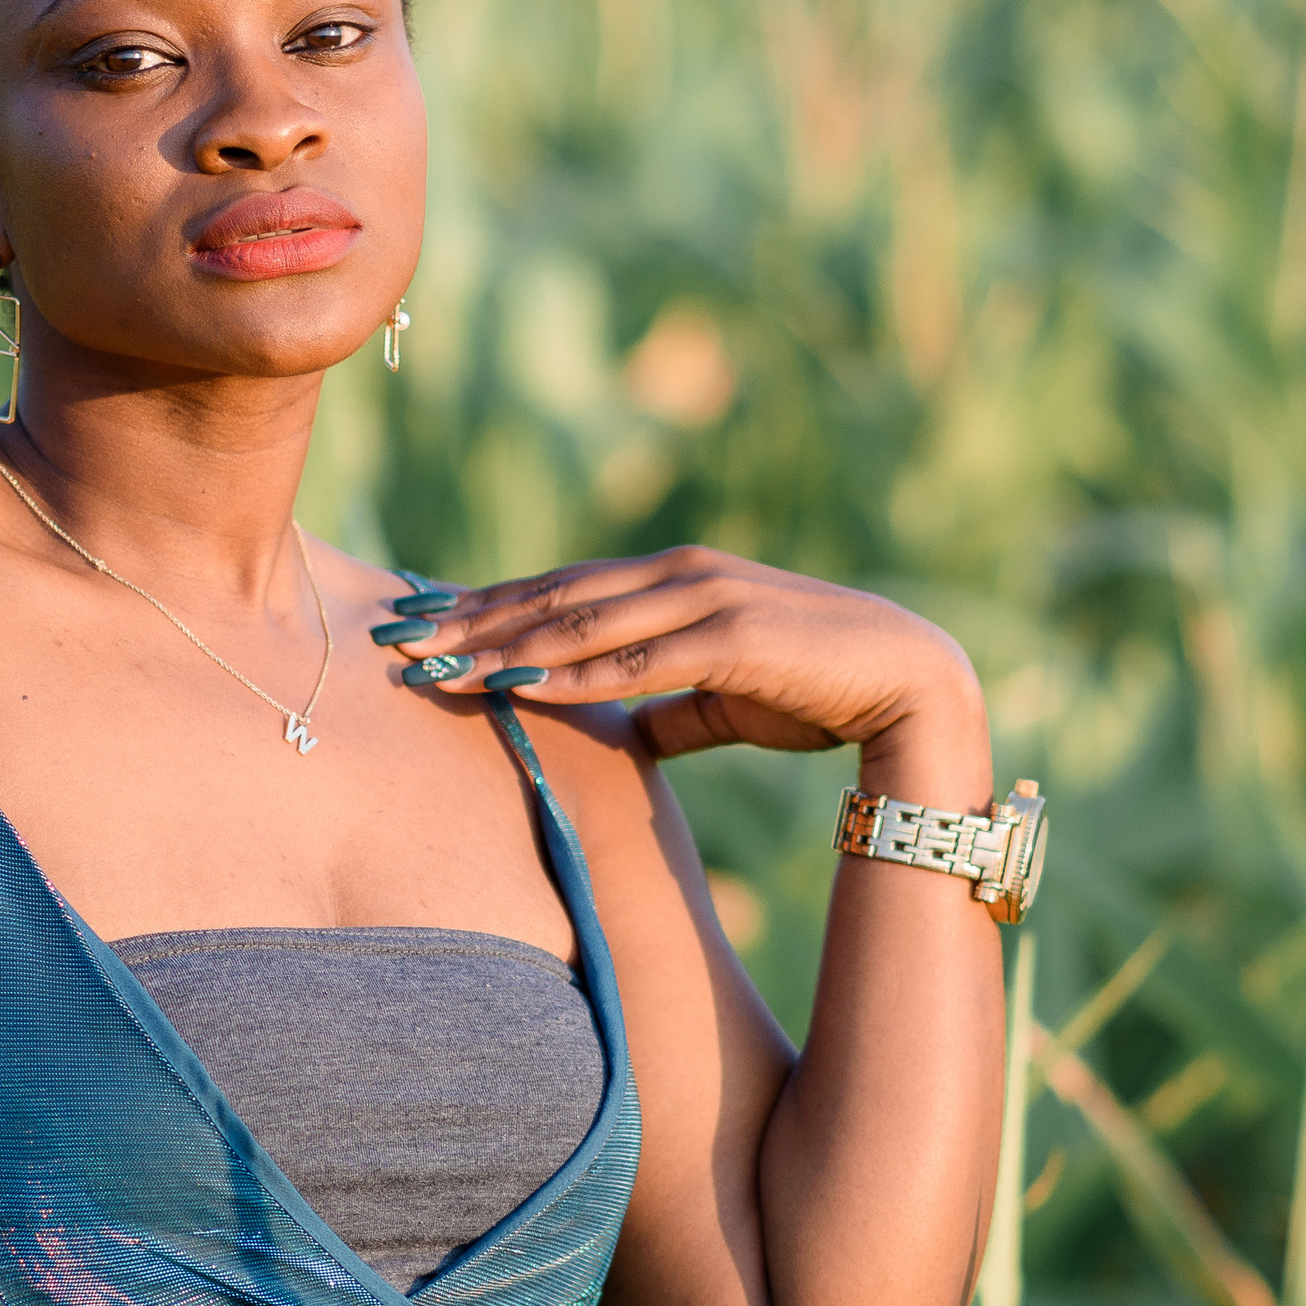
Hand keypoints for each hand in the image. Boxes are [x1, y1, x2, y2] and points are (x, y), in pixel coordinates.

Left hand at [388, 544, 986, 774]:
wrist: (913, 685)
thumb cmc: (819, 689)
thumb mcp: (724, 696)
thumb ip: (671, 702)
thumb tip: (625, 728)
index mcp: (673, 581)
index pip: (560, 590)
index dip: (484, 605)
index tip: (417, 622)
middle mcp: (680, 577)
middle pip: (552, 597)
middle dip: (468, 618)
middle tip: (392, 637)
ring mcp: (706, 600)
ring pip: (581, 623)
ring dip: (501, 644)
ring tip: (432, 664)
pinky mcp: (733, 638)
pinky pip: (636, 661)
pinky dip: (572, 673)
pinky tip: (516, 690)